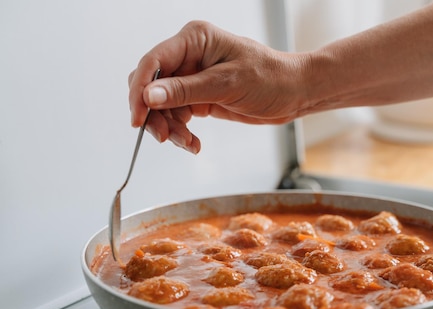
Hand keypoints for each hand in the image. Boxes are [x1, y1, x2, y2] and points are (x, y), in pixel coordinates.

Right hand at [128, 20, 310, 153]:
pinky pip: (177, 115)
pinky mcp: (199, 97)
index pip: (153, 62)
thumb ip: (186, 91)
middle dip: (154, 114)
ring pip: (162, 105)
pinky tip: (193, 143)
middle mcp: (189, 56)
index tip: (138, 117)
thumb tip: (150, 96)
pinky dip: (181, 132)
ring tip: (187, 143)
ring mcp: (193, 77)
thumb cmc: (270, 78)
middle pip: (152, 85)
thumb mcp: (227, 84)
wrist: (294, 94)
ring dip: (170, 128)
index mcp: (195, 40)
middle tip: (163, 136)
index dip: (140, 90)